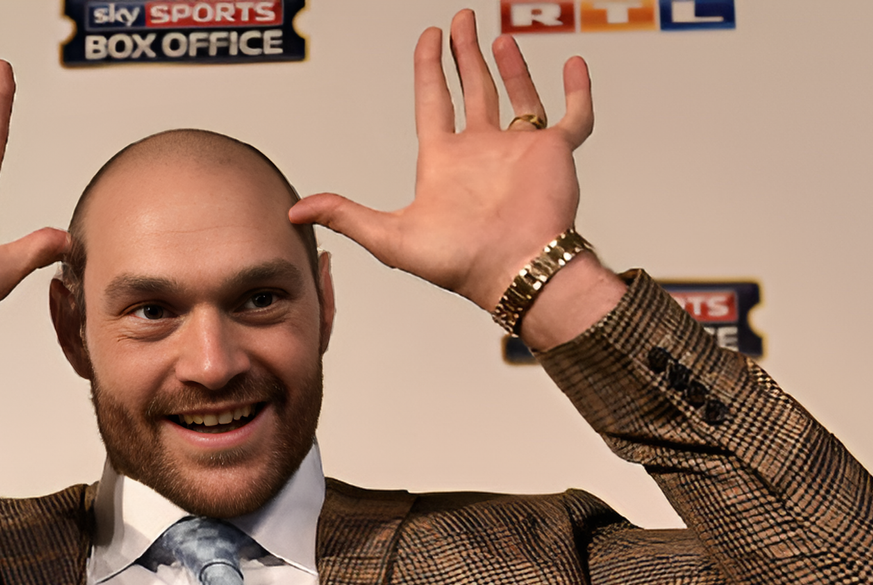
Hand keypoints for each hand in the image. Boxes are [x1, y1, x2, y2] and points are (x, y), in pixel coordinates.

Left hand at [289, 10, 623, 347]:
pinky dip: (577, 91)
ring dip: (510, 67)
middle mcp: (482, 151)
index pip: (433, 102)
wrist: (513, 272)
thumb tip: (295, 212)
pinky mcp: (555, 153)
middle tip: (461, 22)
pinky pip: (574, 116)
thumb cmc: (458, 262)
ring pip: (519, 96)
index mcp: (445, 162)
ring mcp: (520, 150)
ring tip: (498, 37)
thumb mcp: (389, 236)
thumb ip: (345, 216)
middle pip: (473, 91)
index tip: (429, 39)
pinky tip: (574, 65)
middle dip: (465, 56)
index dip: (429, 69)